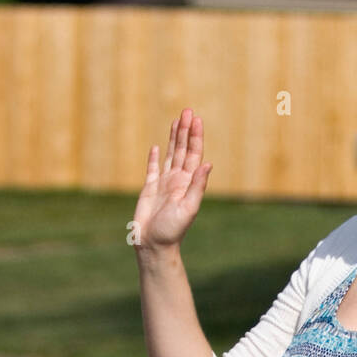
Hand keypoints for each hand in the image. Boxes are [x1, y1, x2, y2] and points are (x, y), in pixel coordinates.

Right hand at [131, 108, 212, 254]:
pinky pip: (152, 169)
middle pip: (183, 150)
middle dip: (185, 131)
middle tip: (187, 111)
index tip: (196, 119)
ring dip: (174, 138)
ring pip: (171, 155)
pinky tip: (157, 147)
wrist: (153, 245)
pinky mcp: (149, 190)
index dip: (195, 137)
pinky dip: (155, 158)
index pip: (194, 155)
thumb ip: (197, 186)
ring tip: (177, 120)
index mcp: (188, 183)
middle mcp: (177, 181)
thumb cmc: (172, 231)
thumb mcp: (188, 208)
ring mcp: (163, 184)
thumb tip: (207, 164)